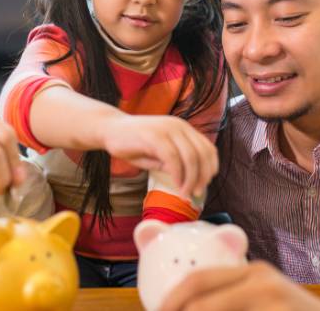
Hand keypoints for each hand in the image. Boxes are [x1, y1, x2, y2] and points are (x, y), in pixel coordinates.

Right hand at [101, 114, 217, 197]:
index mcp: (183, 128)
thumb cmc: (133, 143)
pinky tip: (175, 185)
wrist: (109, 129)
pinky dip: (177, 175)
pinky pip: (173, 158)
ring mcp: (167, 129)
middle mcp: (179, 126)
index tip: (204, 185)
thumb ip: (174, 163)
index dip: (210, 168)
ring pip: (191, 156)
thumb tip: (191, 181)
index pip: (208, 148)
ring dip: (191, 179)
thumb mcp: (158, 154)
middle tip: (196, 193)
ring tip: (185, 193)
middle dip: (202, 177)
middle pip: (203, 153)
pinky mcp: (154, 136)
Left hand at [161, 261, 319, 310]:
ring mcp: (270, 296)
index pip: (198, 280)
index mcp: (252, 272)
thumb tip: (192, 308)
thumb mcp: (265, 302)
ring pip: (212, 307)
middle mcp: (258, 278)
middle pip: (199, 292)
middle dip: (176, 308)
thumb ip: (235, 301)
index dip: (171, 299)